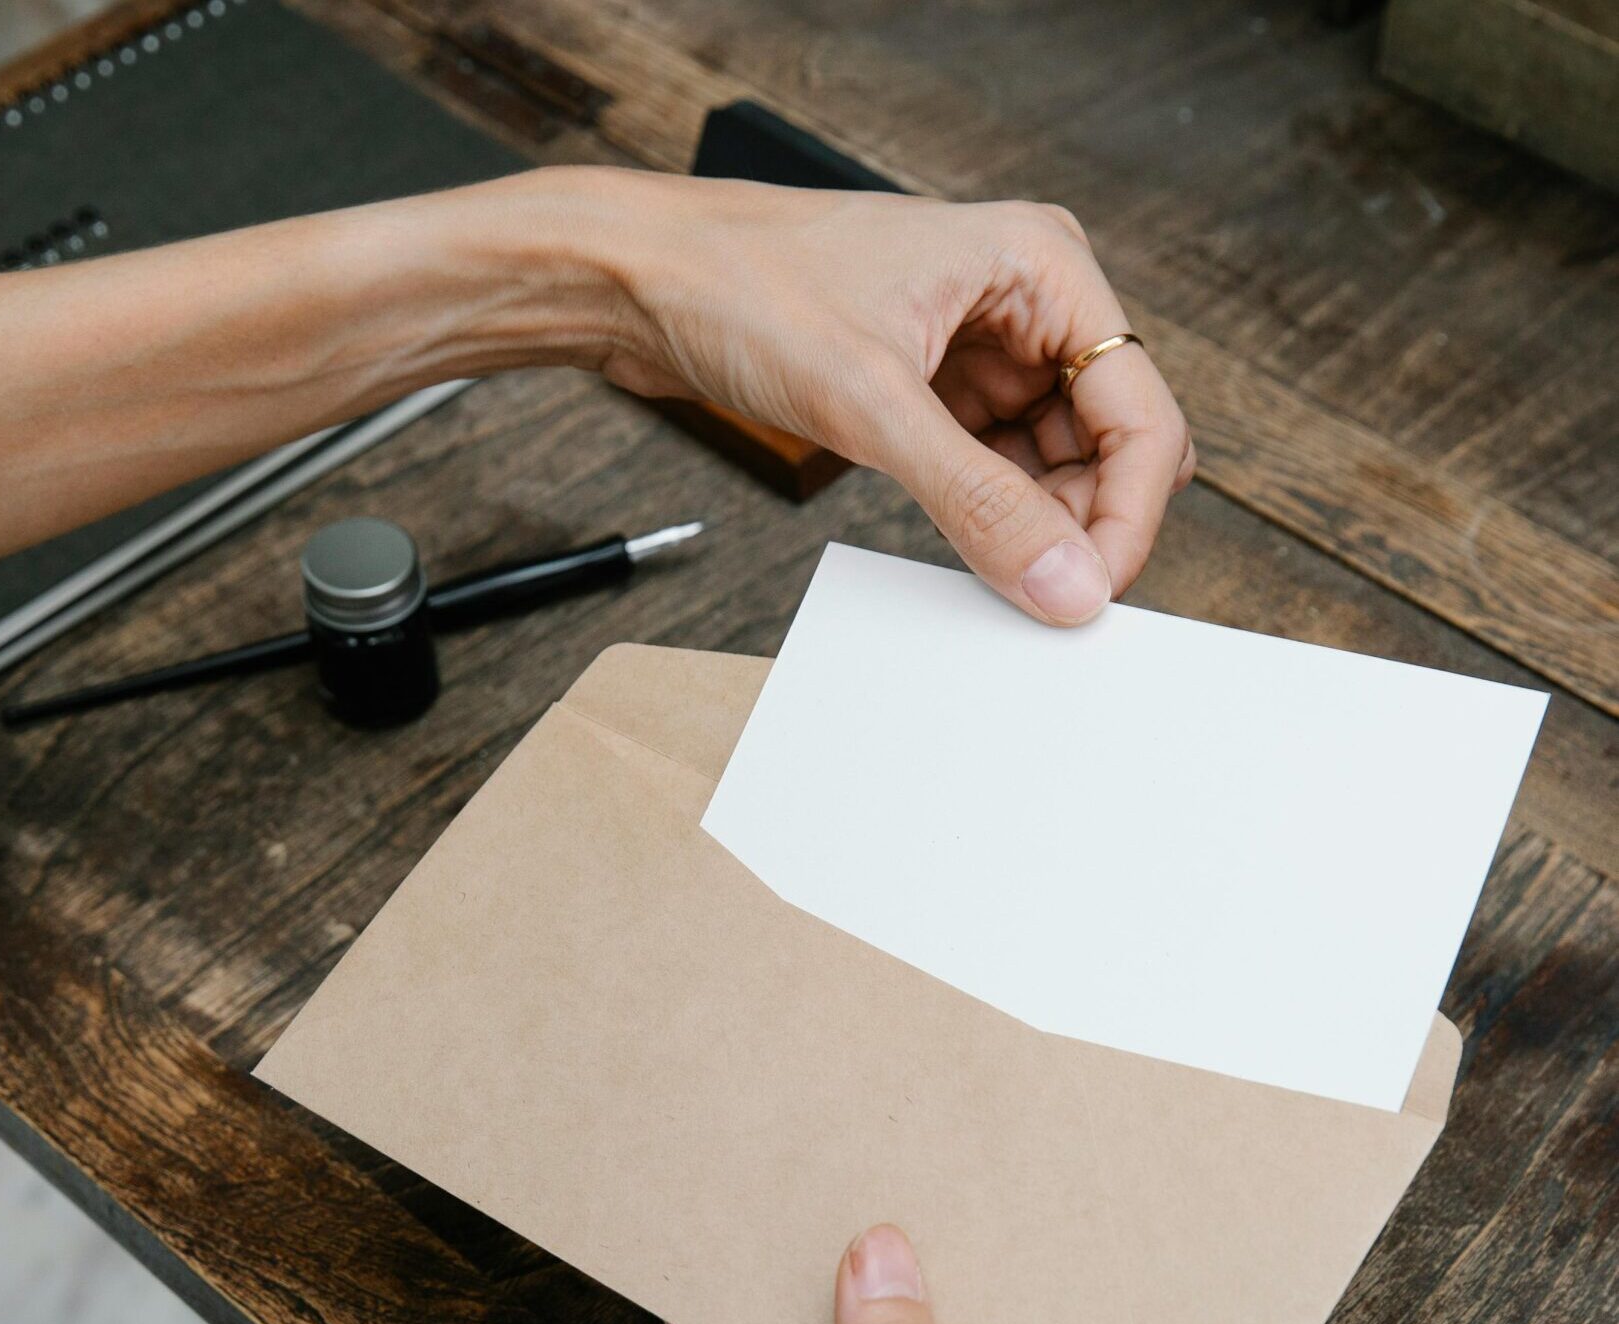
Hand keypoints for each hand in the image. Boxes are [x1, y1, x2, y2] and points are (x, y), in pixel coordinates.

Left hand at [602, 174, 1193, 624]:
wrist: (640, 282)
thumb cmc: (742, 284)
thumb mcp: (872, 403)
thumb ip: (979, 502)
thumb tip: (1063, 583)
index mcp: (1041, 266)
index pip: (1139, 410)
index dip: (1129, 512)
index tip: (1095, 592)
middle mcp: (1024, 303)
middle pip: (1107, 442)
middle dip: (1087, 523)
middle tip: (1049, 601)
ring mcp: (979, 348)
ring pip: (1055, 465)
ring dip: (1037, 527)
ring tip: (1003, 581)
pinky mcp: (933, 389)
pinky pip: (994, 470)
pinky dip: (991, 517)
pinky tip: (974, 555)